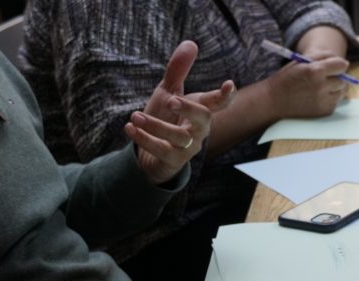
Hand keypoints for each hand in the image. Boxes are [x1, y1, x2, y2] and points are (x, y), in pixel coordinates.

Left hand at [126, 41, 235, 184]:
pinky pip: (161, 150)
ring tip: (135, 115)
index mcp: (200, 111)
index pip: (218, 103)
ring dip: (156, 125)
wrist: (153, 155)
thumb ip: (178, 71)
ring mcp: (188, 147)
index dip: (225, 95)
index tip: (229, 85)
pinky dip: (144, 138)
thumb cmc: (166, 120)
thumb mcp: (168, 93)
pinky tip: (130, 127)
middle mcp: (199, 130)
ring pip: (179, 137)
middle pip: (204, 119)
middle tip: (170, 99)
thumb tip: (191, 43)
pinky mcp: (173, 160)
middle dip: (189, 109)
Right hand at [265, 55, 351, 118]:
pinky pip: (336, 101)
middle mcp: (321, 87)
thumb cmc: (288, 78)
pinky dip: (331, 98)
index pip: (341, 65)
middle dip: (338, 76)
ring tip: (322, 86)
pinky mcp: (325, 111)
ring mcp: (324, 101)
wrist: (274, 101)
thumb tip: (343, 62)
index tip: (336, 65)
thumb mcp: (301, 61)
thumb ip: (322, 57)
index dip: (339, 64)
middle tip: (328, 76)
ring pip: (342, 91)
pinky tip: (317, 96)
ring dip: (336, 87)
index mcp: (315, 71)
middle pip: (343, 79)